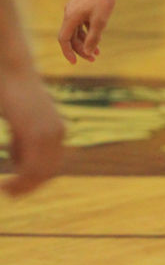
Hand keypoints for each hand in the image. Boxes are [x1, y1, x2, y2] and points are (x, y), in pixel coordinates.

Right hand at [1, 74, 64, 196]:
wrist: (12, 71)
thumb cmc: (12, 94)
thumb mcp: (21, 122)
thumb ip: (24, 140)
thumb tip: (20, 160)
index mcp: (58, 130)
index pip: (52, 165)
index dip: (36, 180)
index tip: (18, 188)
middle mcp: (58, 132)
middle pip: (48, 172)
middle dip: (29, 186)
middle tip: (10, 193)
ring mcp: (49, 133)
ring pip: (40, 173)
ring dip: (23, 187)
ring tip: (6, 190)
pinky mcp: (36, 133)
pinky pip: (31, 167)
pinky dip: (19, 181)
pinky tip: (5, 185)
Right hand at [58, 0, 116, 63]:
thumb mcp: (100, 21)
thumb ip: (93, 38)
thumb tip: (87, 52)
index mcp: (71, 17)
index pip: (64, 39)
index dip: (68, 52)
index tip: (74, 63)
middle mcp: (69, 13)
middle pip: (71, 36)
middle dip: (81, 49)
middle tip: (93, 58)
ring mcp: (74, 9)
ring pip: (77, 30)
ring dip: (85, 41)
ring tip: (97, 51)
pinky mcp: (81, 6)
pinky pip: (81, 23)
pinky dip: (87, 31)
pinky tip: (98, 37)